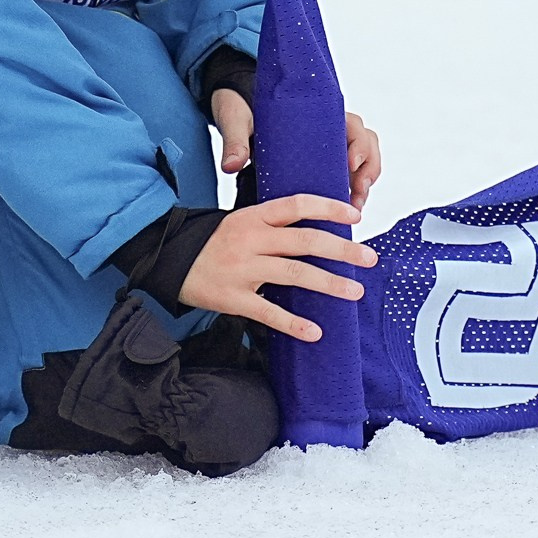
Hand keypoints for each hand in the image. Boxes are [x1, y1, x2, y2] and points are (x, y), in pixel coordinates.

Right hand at [176, 194, 376, 341]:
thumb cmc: (211, 241)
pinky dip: (293, 324)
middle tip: (370, 258)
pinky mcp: (233, 298)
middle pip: (304, 241)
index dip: (328, 208)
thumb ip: (272, 224)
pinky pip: (269, 312)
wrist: (167, 258)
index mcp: (254, 217)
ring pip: (294, 274)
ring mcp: (243, 269)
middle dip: (342, 250)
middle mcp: (251, 240)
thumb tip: (315, 228)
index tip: (355, 216)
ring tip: (354, 292)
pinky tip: (315, 331)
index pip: (297, 205)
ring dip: (328, 284)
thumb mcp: (239, 221)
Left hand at [209, 90, 384, 213]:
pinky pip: (348, 173)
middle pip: (365, 143)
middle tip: (357, 194)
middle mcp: (326, 127)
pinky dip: (353, 190)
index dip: (359, 143)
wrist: (234, 112)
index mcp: (314, 112)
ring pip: (362, 159)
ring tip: (355, 205)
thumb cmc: (240, 111)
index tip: (351, 164)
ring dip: (364, 182)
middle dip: (367, 169)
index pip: (351, 123)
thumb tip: (232, 165)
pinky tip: (346, 208)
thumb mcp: (236, 121)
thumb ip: (235, 140)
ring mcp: (325, 145)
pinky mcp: (319, 162)